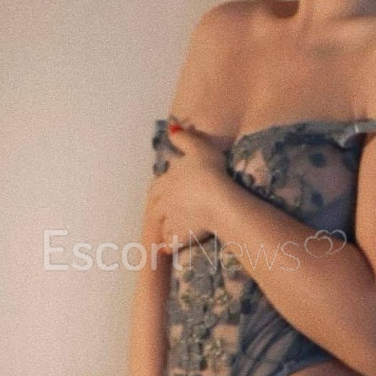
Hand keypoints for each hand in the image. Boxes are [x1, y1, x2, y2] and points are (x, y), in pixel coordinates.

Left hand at [147, 120, 231, 252]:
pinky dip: (169, 244)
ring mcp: (172, 221)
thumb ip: (183, 138)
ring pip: (162, 226)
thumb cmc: (210, 172)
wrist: (220, 200)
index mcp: (166, 182)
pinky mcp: (180, 236)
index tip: (163, 193)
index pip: (156, 188)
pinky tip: (168, 247)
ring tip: (170, 230)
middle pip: (156, 209)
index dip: (160, 190)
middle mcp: (164, 203)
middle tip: (165, 213)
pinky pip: (171, 242)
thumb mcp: (198, 148)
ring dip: (165, 227)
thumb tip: (171, 128)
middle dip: (159, 210)